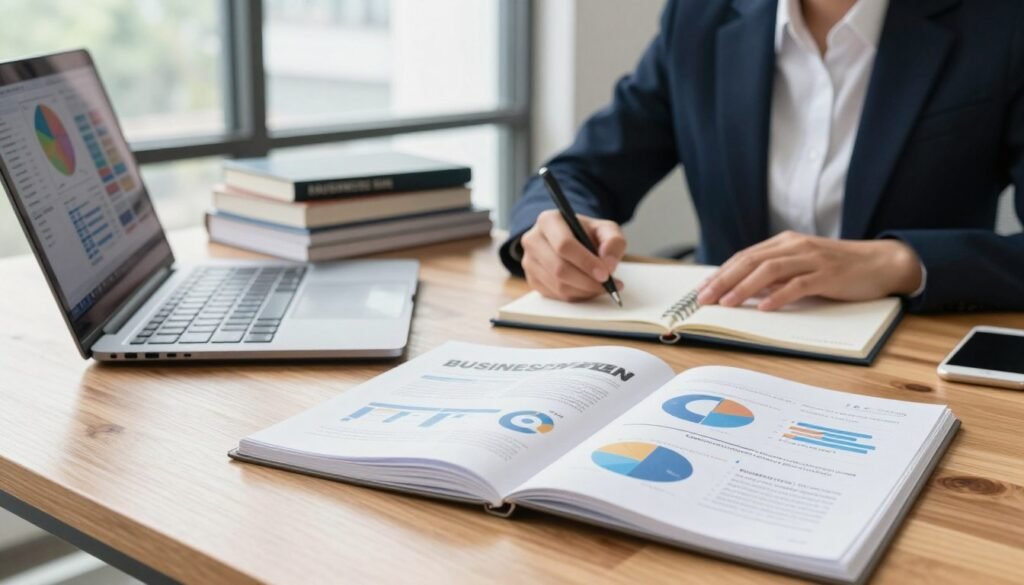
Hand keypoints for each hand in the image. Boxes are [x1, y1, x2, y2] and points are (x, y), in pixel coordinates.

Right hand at [521, 210, 626, 300]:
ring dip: (584, 290)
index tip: (605, 274)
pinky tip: (588, 288)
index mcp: (549, 220)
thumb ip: (613, 241)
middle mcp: (533, 240)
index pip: (564, 245)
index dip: (586, 262)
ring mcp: (529, 261)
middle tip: (608, 285)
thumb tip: (608, 263)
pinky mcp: (532, 279)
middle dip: (587, 281)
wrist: (571, 241)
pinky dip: (576, 296)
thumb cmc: (587, 234)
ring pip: (558, 285)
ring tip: (602, 287)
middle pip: (559, 268)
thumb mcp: (605, 229)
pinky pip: (555, 295)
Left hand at [696, 231, 922, 310]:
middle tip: (704, 299)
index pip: (745, 257)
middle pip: (751, 261)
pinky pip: (799, 285)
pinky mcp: (828, 274)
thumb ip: (777, 275)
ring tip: (727, 303)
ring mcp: (812, 259)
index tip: (702, 289)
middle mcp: (795, 247)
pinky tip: (764, 307)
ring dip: (744, 288)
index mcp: (785, 243)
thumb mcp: (802, 266)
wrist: (881, 262)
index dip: (722, 272)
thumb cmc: (838, 268)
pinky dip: (779, 296)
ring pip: (770, 271)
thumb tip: (745, 291)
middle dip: (724, 280)